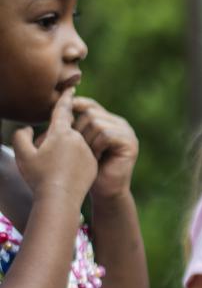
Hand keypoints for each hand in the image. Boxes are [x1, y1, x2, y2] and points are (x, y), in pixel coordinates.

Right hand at [10, 88, 97, 206]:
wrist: (61, 198)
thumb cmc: (39, 176)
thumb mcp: (22, 154)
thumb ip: (20, 136)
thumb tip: (27, 128)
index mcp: (62, 133)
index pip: (63, 110)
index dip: (66, 99)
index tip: (71, 89)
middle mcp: (78, 139)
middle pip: (66, 131)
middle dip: (56, 138)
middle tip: (46, 156)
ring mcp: (88, 151)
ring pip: (74, 145)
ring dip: (64, 151)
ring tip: (53, 167)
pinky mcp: (93, 163)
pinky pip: (81, 157)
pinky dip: (72, 161)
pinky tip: (63, 174)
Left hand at [72, 97, 138, 199]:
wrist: (104, 191)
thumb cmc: (87, 168)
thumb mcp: (77, 142)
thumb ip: (74, 123)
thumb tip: (60, 101)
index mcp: (109, 120)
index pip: (90, 104)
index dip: (75, 108)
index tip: (63, 122)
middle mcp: (121, 123)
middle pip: (91, 113)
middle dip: (79, 131)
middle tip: (80, 150)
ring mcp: (128, 132)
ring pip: (97, 123)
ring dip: (87, 141)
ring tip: (89, 155)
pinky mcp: (131, 143)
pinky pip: (106, 134)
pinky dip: (97, 146)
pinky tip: (97, 157)